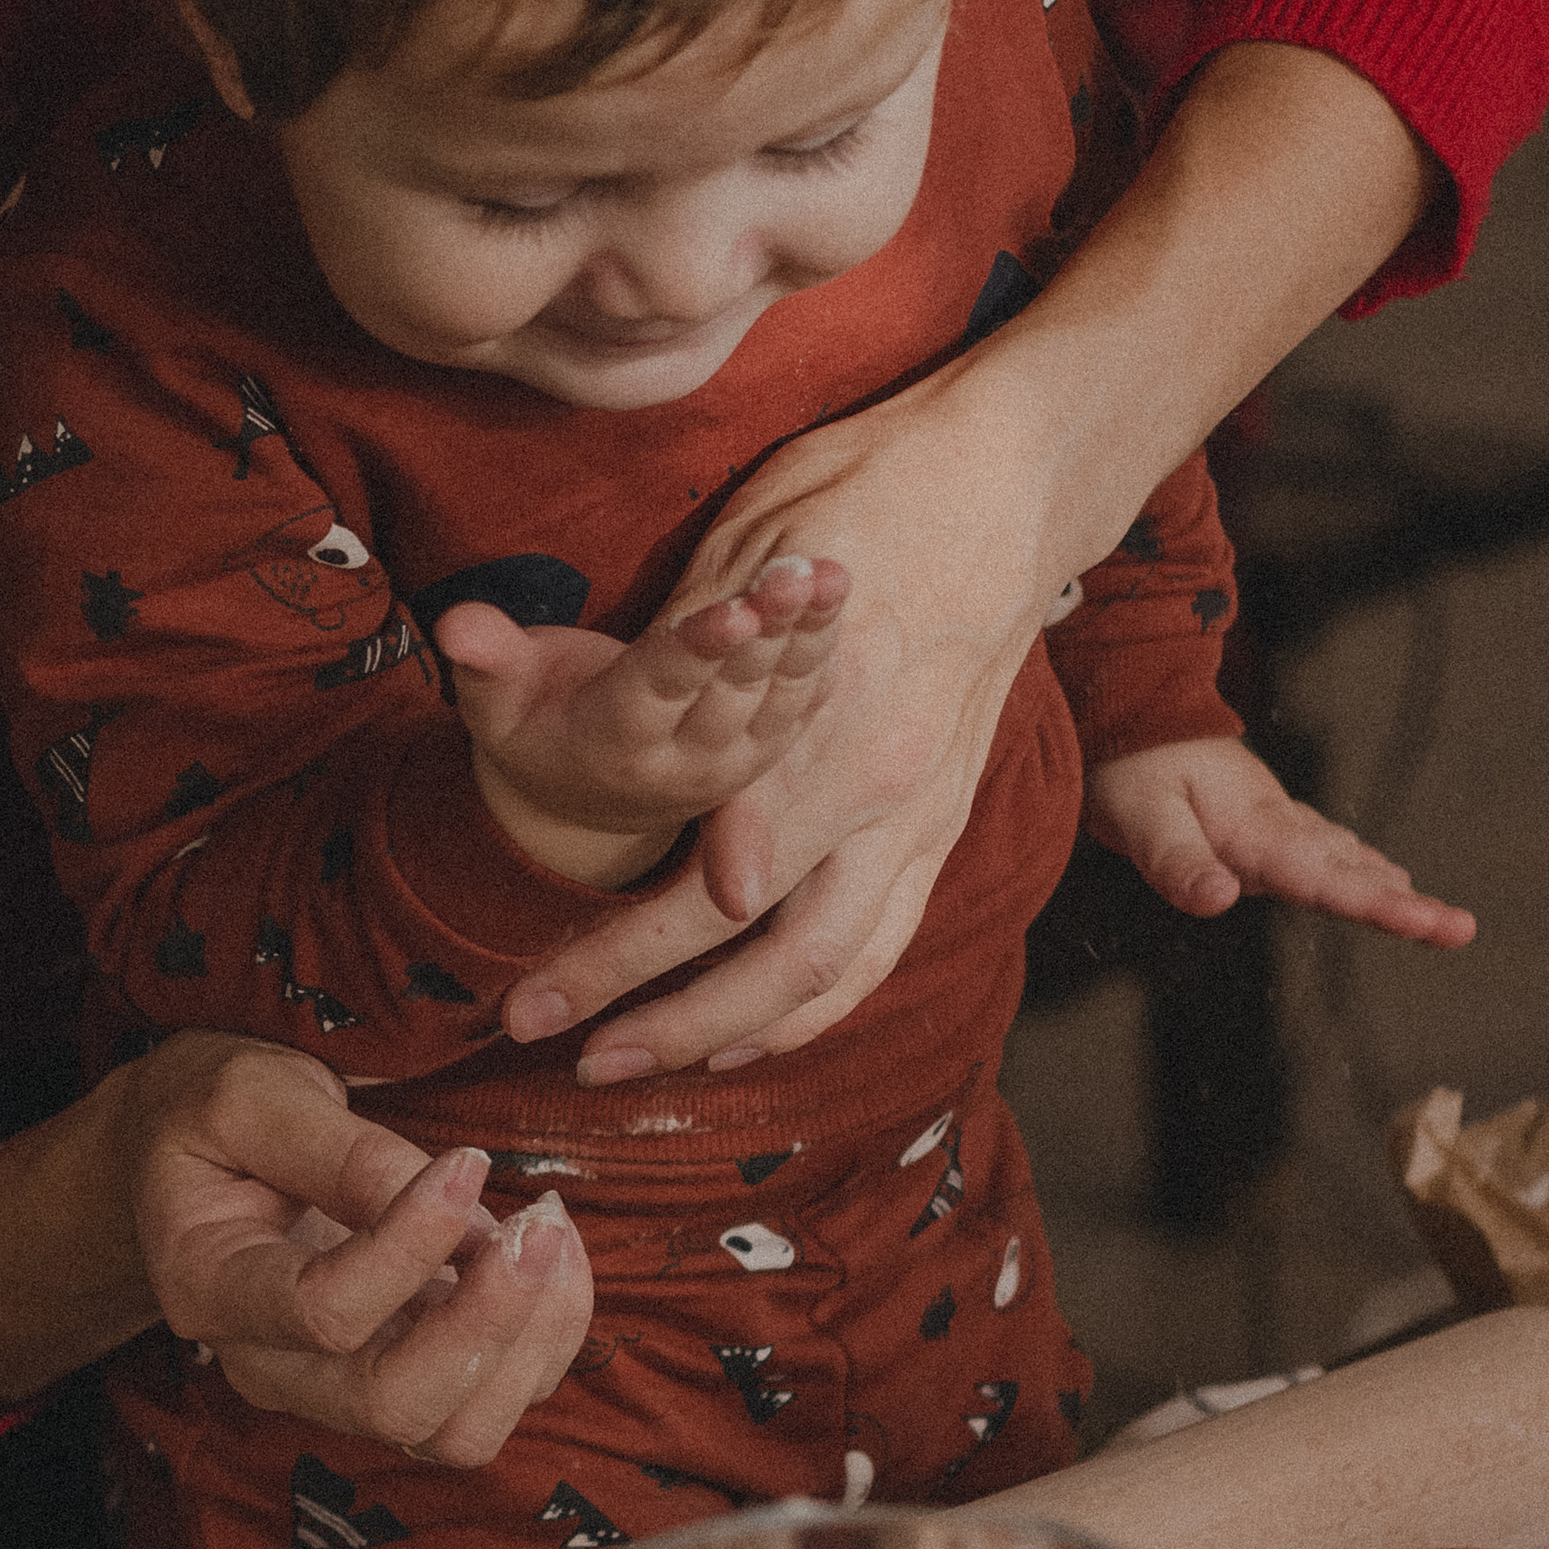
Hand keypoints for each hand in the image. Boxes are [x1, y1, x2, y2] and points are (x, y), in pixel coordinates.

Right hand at [118, 1033, 593, 1464]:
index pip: (324, 1312)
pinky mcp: (398, 1381)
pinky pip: (491, 1403)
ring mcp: (335, 1389)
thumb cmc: (218, 1117)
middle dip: (489, 1322)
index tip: (467, 1163)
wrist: (196, 1157)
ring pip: (456, 1431)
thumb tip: (456, 1196)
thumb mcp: (256, 1097)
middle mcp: (271, 1368)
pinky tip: (548, 1251)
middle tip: (538, 1226)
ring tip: (549, 1233)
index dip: (413, 1246)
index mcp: (213, 1288)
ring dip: (529, 1341)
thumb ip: (346, 1150)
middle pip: (395, 1405)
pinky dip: (544, 1338)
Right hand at [436, 553, 846, 884]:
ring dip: (806, 633)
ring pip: (775, 695)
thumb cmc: (532, 725)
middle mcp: (681, 764)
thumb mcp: (494, 701)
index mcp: (612, 745)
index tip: (731, 606)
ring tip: (829, 571)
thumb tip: (453, 624)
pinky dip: (820, 648)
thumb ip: (482, 660)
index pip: (658, 690)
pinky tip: (838, 591)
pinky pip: (799, 700)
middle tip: (797, 568)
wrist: (581, 801)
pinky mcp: (763, 754)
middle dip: (766, 628)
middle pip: (729, 690)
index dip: (694, 649)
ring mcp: (730, 765)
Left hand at [501, 365, 1058, 1076]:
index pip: (713, 884)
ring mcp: (926, 817)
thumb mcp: (756, 543)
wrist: (1005, 484)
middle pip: (771, 957)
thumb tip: (634, 720)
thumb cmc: (863, 496)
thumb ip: (700, 650)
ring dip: (730, 1035)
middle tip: (569, 1055)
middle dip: (666, 1020)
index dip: (624, 955)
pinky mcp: (943, 824)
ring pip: (832, 974)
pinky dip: (808, 1010)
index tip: (542, 999)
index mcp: (828, 730)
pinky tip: (741, 1038)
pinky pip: (877, 947)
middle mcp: (887, 795)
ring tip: (634, 1064)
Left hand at [1084, 737, 1475, 945]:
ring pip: (1340, 855)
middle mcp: (1275, 824)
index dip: (1382, 907)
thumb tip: (1221, 901)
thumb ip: (1177, 860)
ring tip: (1428, 915)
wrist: (1125, 705)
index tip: (1436, 925)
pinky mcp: (1257, 815)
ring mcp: (1271, 817)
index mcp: (1256, 828)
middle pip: (1348, 871)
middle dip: (1405, 904)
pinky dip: (1353, 862)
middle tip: (1460, 930)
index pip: (1327, 878)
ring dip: (1384, 884)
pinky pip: (1320, 843)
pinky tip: (1369, 870)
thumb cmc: (1126, 764)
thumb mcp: (1139, 815)